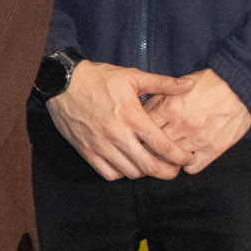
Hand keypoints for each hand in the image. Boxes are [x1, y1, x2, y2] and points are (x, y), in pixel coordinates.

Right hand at [47, 60, 196, 181]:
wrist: (61, 82)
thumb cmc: (98, 78)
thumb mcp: (132, 76)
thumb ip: (162, 83)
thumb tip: (188, 84)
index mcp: (132, 116)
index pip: (163, 146)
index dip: (180, 157)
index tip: (186, 157)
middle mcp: (117, 135)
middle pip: (149, 167)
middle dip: (167, 172)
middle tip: (174, 169)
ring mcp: (100, 145)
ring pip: (130, 173)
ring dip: (144, 172)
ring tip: (150, 164)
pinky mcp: (86, 151)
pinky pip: (109, 174)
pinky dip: (121, 173)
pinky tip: (126, 164)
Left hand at [143, 69, 250, 173]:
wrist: (238, 88)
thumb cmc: (206, 84)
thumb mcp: (175, 86)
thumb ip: (157, 100)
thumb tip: (140, 114)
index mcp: (169, 108)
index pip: (143, 129)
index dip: (137, 133)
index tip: (136, 136)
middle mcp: (181, 126)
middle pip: (154, 147)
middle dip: (147, 149)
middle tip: (146, 149)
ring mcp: (197, 140)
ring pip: (171, 160)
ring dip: (166, 159)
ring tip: (164, 155)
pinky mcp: (213, 149)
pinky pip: (193, 168)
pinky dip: (187, 165)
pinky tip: (185, 158)